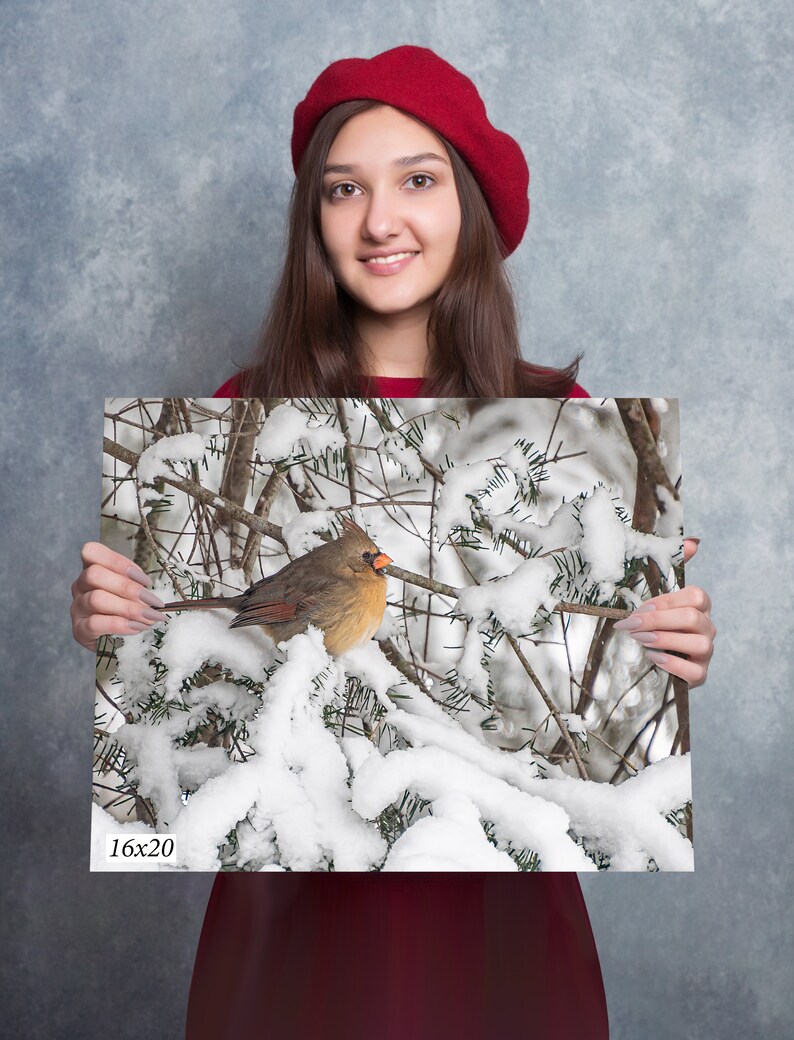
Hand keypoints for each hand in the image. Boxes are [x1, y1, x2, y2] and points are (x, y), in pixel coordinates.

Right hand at [70, 542, 166, 651]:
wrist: (115, 641)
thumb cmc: (126, 611)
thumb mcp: (132, 593)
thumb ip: (136, 585)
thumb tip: (153, 592)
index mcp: (92, 569)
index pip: (91, 552)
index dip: (118, 562)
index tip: (145, 580)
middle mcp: (80, 586)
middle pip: (95, 575)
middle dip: (128, 588)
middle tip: (153, 602)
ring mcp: (77, 608)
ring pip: (96, 599)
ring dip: (128, 608)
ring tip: (149, 618)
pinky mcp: (79, 630)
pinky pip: (96, 623)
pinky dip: (120, 625)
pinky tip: (137, 628)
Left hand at [613, 538, 714, 687]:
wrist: (650, 659)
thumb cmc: (654, 624)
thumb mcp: (655, 597)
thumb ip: (670, 567)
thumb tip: (693, 540)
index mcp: (698, 606)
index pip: (695, 596)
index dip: (667, 601)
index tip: (640, 608)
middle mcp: (706, 627)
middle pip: (692, 617)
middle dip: (658, 620)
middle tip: (630, 625)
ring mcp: (706, 652)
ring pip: (699, 643)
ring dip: (665, 640)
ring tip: (640, 640)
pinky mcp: (700, 674)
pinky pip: (696, 671)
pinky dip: (674, 664)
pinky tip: (654, 658)